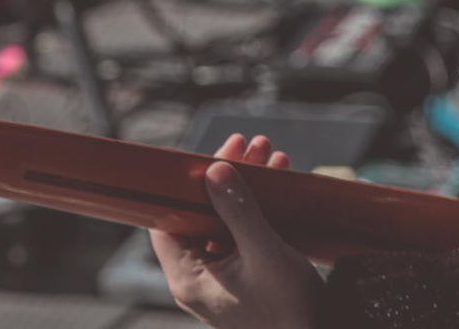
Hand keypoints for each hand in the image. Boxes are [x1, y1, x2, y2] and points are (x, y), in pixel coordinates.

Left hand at [149, 134, 322, 328]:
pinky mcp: (240, 278)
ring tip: (271, 155)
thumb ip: (238, 210)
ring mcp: (219, 279)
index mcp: (188, 278)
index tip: (213, 155)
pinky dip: (256, 208)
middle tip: (250, 146)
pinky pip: (240, 234)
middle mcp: (197, 278)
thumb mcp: (265, 254)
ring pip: (222, 220)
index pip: (168, 219)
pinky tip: (278, 183)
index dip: (186, 184)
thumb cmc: (289, 311)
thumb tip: (215, 169)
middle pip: (199, 213)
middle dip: (226, 177)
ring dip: (245, 187)